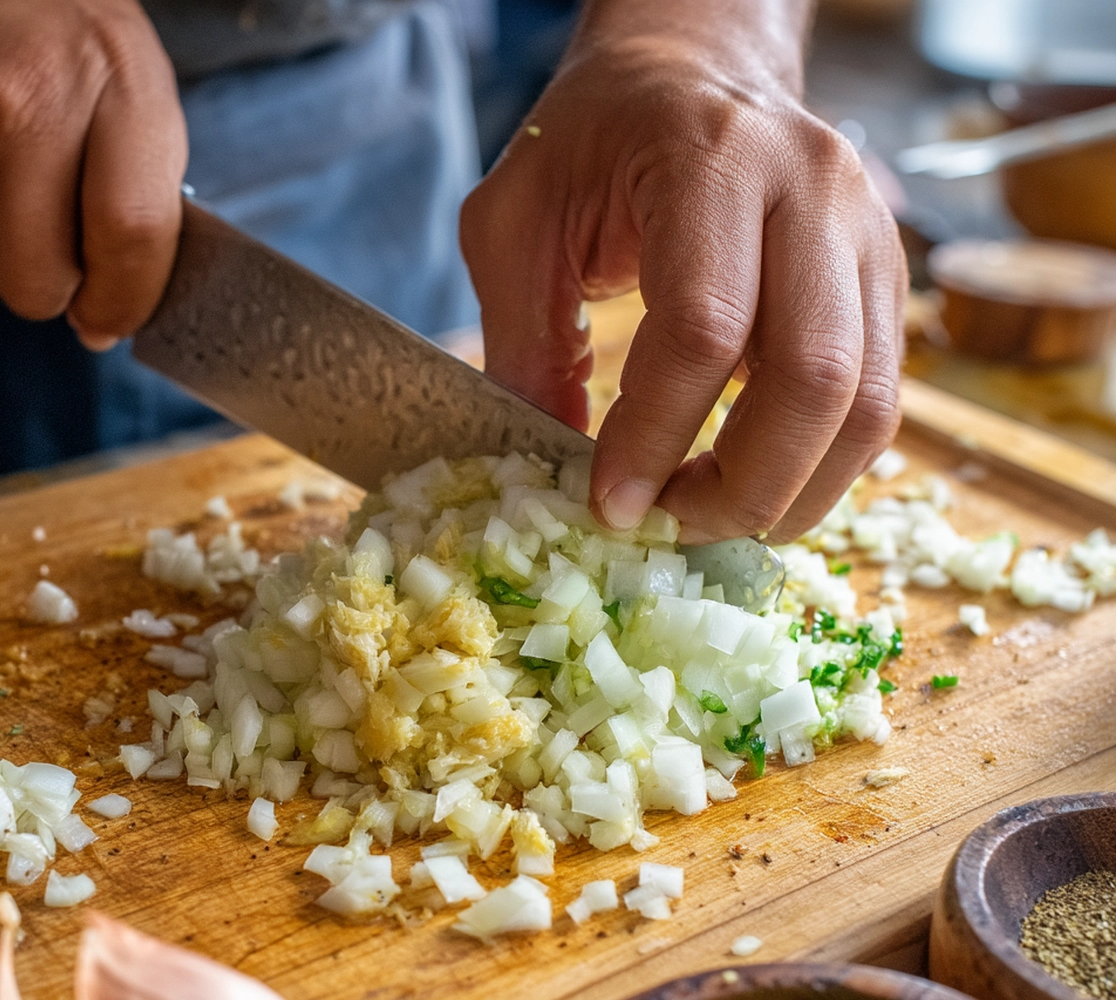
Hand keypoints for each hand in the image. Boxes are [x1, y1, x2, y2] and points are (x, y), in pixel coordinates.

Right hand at [0, 0, 186, 348]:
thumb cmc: (54, 29)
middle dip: (41, 288)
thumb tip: (106, 319)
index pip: (132, 236)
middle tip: (39, 248)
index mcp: (120, 81)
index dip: (118, 303)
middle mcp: (36, 89)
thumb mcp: (124, 85)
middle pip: (41, 272)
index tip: (104, 323)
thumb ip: (138, 194)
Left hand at [460, 0, 906, 543]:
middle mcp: (815, 192)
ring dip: (790, 493)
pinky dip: (818, 466)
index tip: (609, 506)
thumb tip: (541, 463)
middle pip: (816, 380)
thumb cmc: (595, 140)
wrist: (694, 70)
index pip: (704, 329)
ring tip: (708, 516)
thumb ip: (517, 339)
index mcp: (712, 160)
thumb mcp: (514, 221)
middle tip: (668, 529)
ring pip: (868, 406)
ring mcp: (868, 236)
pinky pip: (878, 403)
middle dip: (740, 487)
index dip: (655, 439)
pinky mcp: (884, 282)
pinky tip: (751, 480)